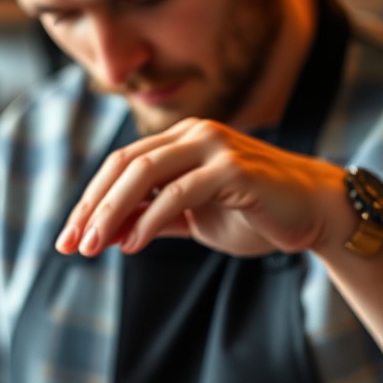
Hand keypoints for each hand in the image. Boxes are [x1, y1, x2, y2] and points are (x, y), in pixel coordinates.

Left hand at [55, 118, 343, 258]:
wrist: (315, 216)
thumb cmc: (254, 215)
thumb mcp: (191, 220)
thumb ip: (150, 219)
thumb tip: (103, 234)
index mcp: (180, 141)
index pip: (120, 166)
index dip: (88, 202)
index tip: (66, 240)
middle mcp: (194, 134)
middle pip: (124, 166)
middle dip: (91, 208)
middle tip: (69, 246)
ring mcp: (215, 146)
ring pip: (144, 173)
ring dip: (111, 213)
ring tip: (92, 247)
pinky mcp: (234, 168)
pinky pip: (178, 192)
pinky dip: (150, 219)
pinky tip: (131, 245)